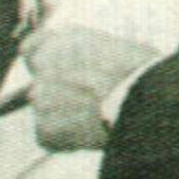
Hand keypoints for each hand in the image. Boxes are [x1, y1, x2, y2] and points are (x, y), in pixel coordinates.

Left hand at [23, 26, 156, 150]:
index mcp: (64, 38)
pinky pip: (47, 136)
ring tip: (94, 122)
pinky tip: (88, 136)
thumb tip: (82, 72)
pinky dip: (64, 140)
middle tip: (87, 108)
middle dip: (57, 99)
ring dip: (62, 120)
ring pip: (44, 113)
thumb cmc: (143, 76)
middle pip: (38, 87)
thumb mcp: (115, 48)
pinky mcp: (45, 125)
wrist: (148, 102)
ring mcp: (41, 94)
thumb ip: (86, 56)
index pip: (30, 51)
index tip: (59, 81)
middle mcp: (46, 62)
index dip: (45, 68)